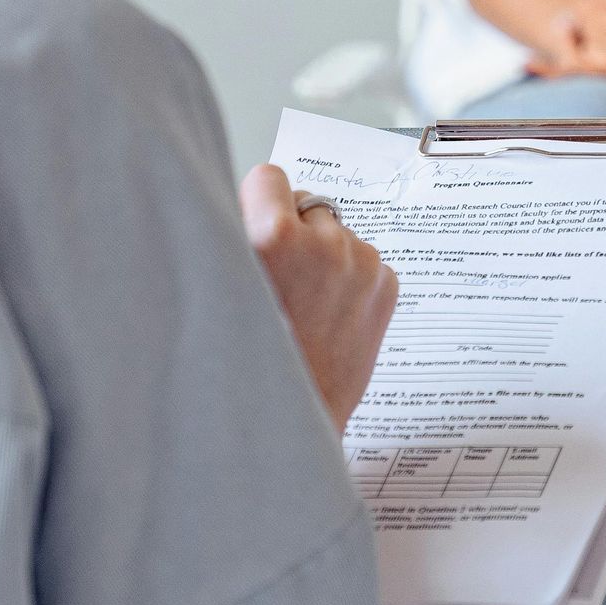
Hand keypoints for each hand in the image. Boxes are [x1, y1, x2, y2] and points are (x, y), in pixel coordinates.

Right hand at [240, 166, 397, 430]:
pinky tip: (328, 317)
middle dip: (294, 232)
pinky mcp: (385, 286)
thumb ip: (235, 236)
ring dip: (322, 257)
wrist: (287, 427)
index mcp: (273, 236)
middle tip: (278, 282)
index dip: (257, 205)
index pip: (269, 176)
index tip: (254, 234)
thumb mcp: (220, 287)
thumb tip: (248, 200)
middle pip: (306, 205)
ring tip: (303, 307)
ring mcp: (361, 264)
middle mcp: (323, 242)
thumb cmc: (241, 364)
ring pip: (336, 234)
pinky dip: (348, 281)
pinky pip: (363, 261)